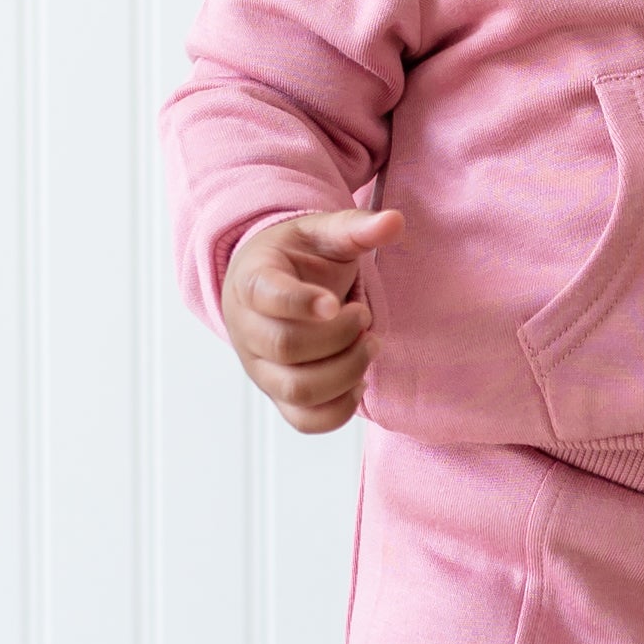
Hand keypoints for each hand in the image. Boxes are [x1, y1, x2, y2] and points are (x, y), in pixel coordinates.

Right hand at [222, 207, 404, 433]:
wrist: (272, 286)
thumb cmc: (299, 258)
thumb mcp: (323, 233)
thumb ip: (355, 227)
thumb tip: (395, 222)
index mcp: (253, 280)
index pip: (266, 297)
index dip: (301, 303)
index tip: (336, 303)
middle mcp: (247, 329)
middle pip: (286, 347)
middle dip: (340, 336)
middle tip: (364, 316)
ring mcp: (260, 369)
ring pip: (298, 389)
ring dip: (347, 371)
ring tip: (369, 344)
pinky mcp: (280, 396)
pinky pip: (306, 421)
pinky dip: (342, 408)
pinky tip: (359, 379)